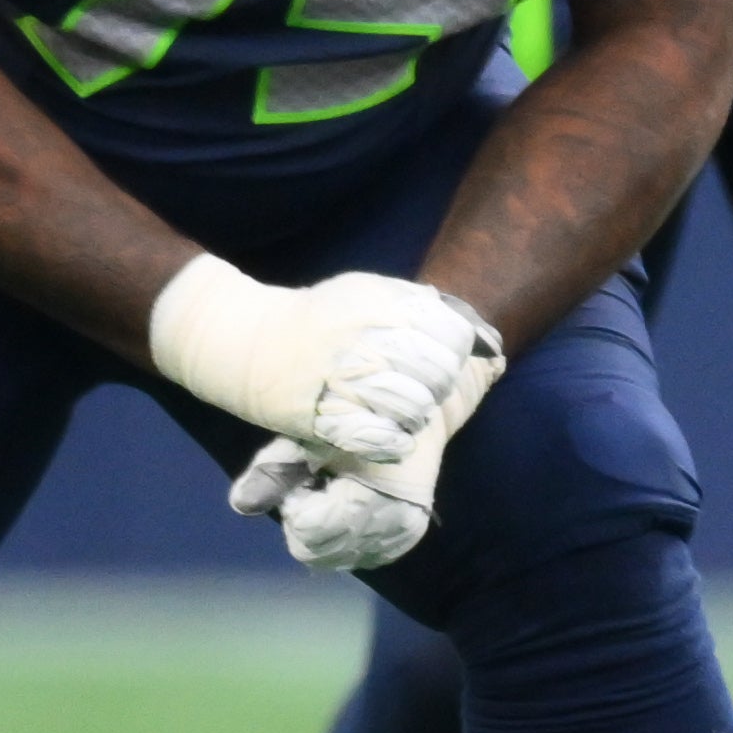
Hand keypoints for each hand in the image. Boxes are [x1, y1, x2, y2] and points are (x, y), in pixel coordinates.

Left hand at [236, 429, 437, 577]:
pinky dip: (342, 539)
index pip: (307, 530)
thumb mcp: (315, 436)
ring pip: (334, 559)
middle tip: (317, 484)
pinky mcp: (403, 542)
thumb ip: (277, 469)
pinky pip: (355, 557)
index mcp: (373, 498)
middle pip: (317, 552)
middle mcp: (392, 527)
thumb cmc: (363, 418)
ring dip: (323, 533)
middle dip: (306, 521)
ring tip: (334, 493)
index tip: (306, 476)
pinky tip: (349, 508)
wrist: (420, 419)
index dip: (295, 504)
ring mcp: (400, 538)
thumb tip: (239, 504)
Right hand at [306, 288, 500, 479]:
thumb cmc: (321, 317)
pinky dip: (396, 441)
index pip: (454, 335)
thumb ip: (420, 304)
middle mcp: (369, 342)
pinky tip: (393, 434)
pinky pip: (385, 439)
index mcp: (384, 309)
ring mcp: (348, 382)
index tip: (440, 354)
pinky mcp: (330, 419)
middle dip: (439, 384)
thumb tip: (479, 331)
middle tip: (420, 385)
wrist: (252, 342)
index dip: (455, 350)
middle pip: (440, 374)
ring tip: (403, 408)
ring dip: (418, 413)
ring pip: (418, 408)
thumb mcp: (368, 291)